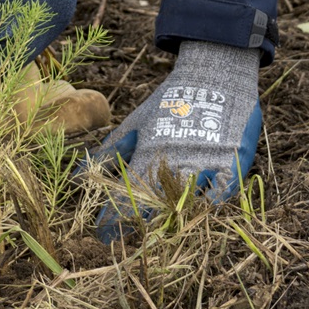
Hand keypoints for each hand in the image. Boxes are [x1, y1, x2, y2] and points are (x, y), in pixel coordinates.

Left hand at [86, 39, 262, 238]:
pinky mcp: (232, 161)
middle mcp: (176, 159)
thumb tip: (76, 178)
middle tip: (132, 233)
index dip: (112, 221)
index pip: (126, 196)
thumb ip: (108, 152)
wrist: (213, 73)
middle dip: (141, 224)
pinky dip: (210, 202)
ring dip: (174, 217)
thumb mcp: (135, 123)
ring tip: (164, 225)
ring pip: (188, 203)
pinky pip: (222, 193)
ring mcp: (206, 161)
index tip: (102, 235)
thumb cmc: (168, 101)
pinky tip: (200, 204)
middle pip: (155, 207)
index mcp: (149, 151)